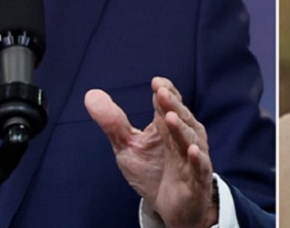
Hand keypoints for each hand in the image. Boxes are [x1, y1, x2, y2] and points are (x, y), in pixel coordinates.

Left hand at [85, 77, 216, 227]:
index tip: (155, 82)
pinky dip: (197, 158)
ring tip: (170, 118)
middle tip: (161, 92)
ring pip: (190, 138)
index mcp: (169, 125)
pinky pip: (199, 167)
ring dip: (181, 129)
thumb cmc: (152, 171)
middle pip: (180, 117)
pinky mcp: (197, 179)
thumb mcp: (127, 146)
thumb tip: (90, 94)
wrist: (170, 207)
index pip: (169, 103)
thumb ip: (112, 122)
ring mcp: (193, 156)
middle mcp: (185, 136)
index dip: (165, 92)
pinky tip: (192, 150)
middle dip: (171, 105)